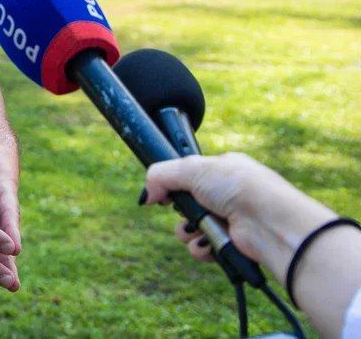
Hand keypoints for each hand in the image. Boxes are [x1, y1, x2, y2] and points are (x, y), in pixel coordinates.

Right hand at [144, 153, 334, 273]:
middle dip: (180, 210)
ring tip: (195, 229)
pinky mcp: (232, 244)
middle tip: (184, 209)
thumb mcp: (193, 168)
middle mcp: (228, 193)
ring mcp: (231, 219)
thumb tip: (146, 196)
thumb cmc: (240, 187)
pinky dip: (200, 248)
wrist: (270, 222)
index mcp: (223, 168)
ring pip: (191, 227)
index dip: (173, 183)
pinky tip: (206, 244)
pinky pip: (203, 248)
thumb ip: (161, 175)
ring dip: (187, 231)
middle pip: (186, 203)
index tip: (163, 191)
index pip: (188, 175)